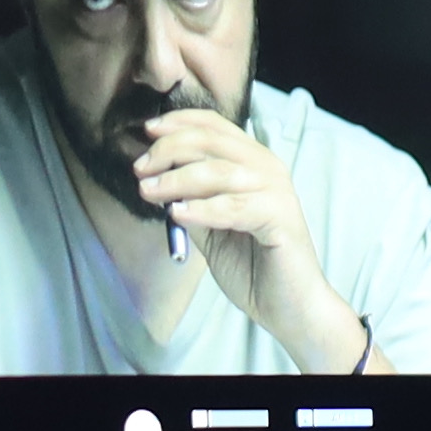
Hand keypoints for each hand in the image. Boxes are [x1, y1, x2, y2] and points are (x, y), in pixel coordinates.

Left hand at [133, 108, 370, 372]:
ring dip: (177, 179)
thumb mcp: (210, 227)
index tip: (147, 131)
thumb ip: (189, 201)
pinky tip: (177, 214)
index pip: (214, 126)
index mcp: (253, 162)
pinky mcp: (280, 219)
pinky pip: (233, 207)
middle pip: (212, 141)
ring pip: (218, 172)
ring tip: (148, 191)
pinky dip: (201, 209)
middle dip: (169, 150)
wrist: (289, 307)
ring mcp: (276, 191)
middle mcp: (268, 168)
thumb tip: (154, 180)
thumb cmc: (252, 266)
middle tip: (140, 169)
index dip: (178, 123)